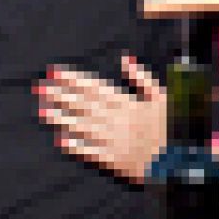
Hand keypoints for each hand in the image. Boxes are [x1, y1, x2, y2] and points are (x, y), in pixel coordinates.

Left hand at [37, 55, 167, 182]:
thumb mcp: (161, 96)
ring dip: (61, 118)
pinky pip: (91, 152)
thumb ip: (141, 77)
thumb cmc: (170, 125)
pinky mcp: (114, 160)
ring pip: (82, 126)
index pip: (93, 86)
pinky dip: (76, 146)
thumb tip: (125, 59)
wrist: (179, 158)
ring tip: (42, 111)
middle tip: (39, 88)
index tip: (54, 72)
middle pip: (82, 104)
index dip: (72, 79)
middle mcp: (115, 118)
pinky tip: (60, 141)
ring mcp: (113, 139)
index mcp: (125, 102)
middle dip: (59, 95)